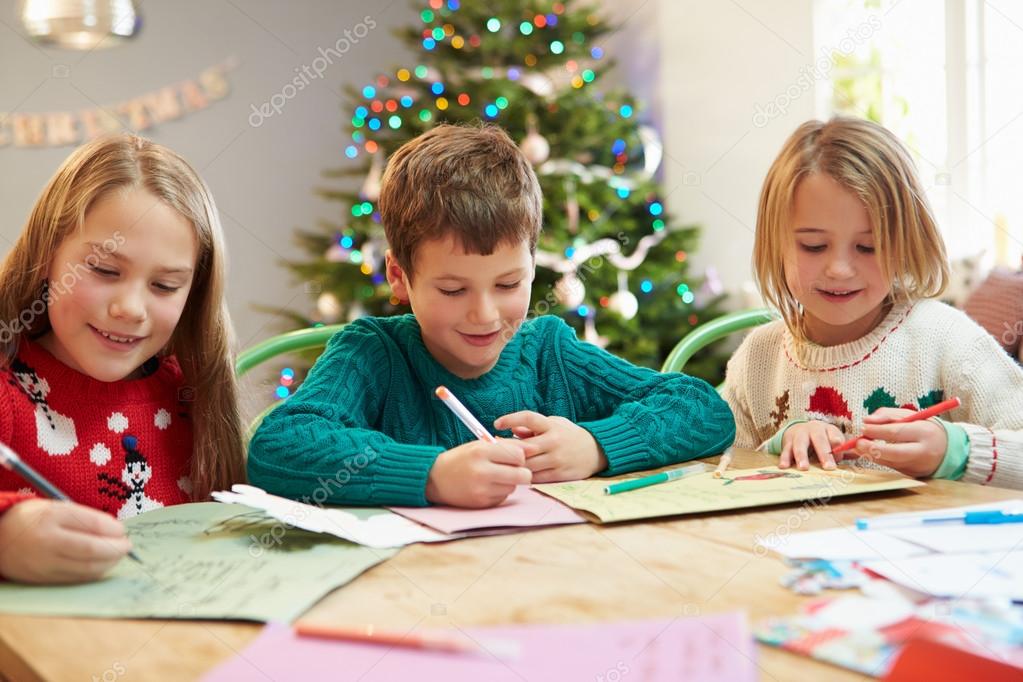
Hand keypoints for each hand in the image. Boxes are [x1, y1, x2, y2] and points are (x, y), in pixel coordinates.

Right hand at [0, 499, 130, 583]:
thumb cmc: (34, 519)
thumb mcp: (57, 508)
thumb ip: (85, 518)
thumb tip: (116, 531)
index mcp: (50, 517)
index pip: (91, 524)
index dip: (113, 529)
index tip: (123, 530)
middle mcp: (46, 541)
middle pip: (91, 550)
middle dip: (115, 549)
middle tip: (127, 546)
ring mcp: (43, 563)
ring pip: (86, 568)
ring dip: (108, 563)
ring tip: (117, 556)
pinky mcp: (42, 579)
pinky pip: (75, 579)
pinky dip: (94, 573)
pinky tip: (102, 565)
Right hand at [425, 438, 530, 507]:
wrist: (435, 479)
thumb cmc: (461, 459)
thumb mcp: (480, 445)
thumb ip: (507, 446)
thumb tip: (534, 450)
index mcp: (481, 451)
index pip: (518, 455)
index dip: (520, 457)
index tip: (513, 457)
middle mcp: (482, 471)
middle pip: (522, 475)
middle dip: (523, 473)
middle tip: (515, 470)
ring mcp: (481, 489)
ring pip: (514, 487)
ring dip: (510, 482)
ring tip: (495, 477)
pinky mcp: (481, 503)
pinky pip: (503, 497)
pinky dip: (500, 492)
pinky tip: (487, 486)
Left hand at [494, 411, 607, 482]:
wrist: (596, 451)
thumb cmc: (569, 435)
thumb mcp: (554, 424)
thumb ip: (533, 428)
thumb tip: (513, 431)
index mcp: (551, 426)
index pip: (528, 418)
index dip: (510, 419)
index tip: (497, 424)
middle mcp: (554, 441)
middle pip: (524, 447)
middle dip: (508, 449)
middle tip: (495, 450)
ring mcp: (557, 459)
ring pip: (528, 465)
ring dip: (515, 465)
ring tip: (505, 463)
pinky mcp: (560, 474)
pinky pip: (536, 477)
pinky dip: (526, 475)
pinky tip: (519, 472)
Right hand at [779, 420, 844, 469]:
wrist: (800, 430)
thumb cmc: (822, 440)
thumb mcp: (832, 441)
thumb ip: (841, 450)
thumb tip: (852, 456)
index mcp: (828, 429)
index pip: (835, 436)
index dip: (838, 446)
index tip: (840, 456)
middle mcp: (813, 429)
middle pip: (819, 439)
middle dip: (823, 454)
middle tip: (828, 467)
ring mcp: (799, 434)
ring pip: (800, 444)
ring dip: (801, 456)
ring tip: (803, 468)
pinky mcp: (788, 441)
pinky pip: (786, 450)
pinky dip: (784, 458)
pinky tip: (784, 466)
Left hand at [855, 408, 947, 476]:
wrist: (947, 449)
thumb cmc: (924, 428)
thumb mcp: (910, 415)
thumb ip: (887, 415)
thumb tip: (866, 420)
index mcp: (925, 433)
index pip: (897, 432)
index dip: (877, 431)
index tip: (864, 427)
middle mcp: (922, 451)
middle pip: (894, 452)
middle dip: (872, 448)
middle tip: (858, 442)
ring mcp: (917, 465)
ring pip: (889, 462)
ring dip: (870, 454)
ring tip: (860, 445)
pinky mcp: (911, 474)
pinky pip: (890, 466)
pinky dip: (878, 459)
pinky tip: (869, 452)